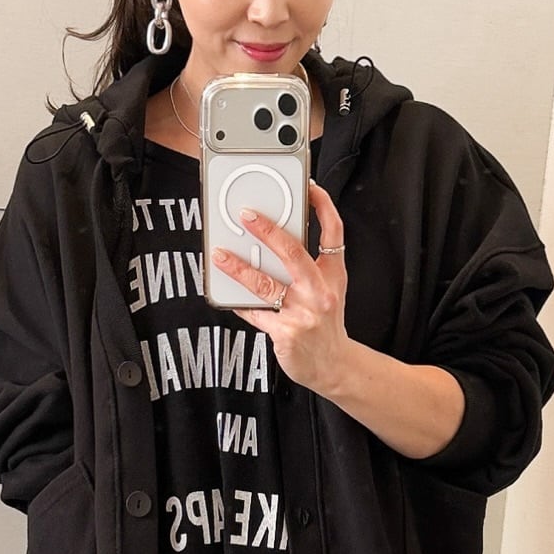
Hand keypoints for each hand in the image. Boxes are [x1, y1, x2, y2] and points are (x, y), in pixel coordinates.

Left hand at [211, 177, 352, 396]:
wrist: (333, 365)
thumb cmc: (325, 324)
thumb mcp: (328, 290)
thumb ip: (308, 266)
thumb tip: (274, 241)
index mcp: (333, 274)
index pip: (333, 232)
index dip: (323, 206)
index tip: (309, 187)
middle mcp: (320, 291)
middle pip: (294, 253)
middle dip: (268, 231)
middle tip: (247, 215)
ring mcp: (303, 313)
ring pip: (266, 284)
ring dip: (239, 268)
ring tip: (220, 256)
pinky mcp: (286, 333)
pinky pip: (256, 313)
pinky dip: (240, 303)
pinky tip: (228, 294)